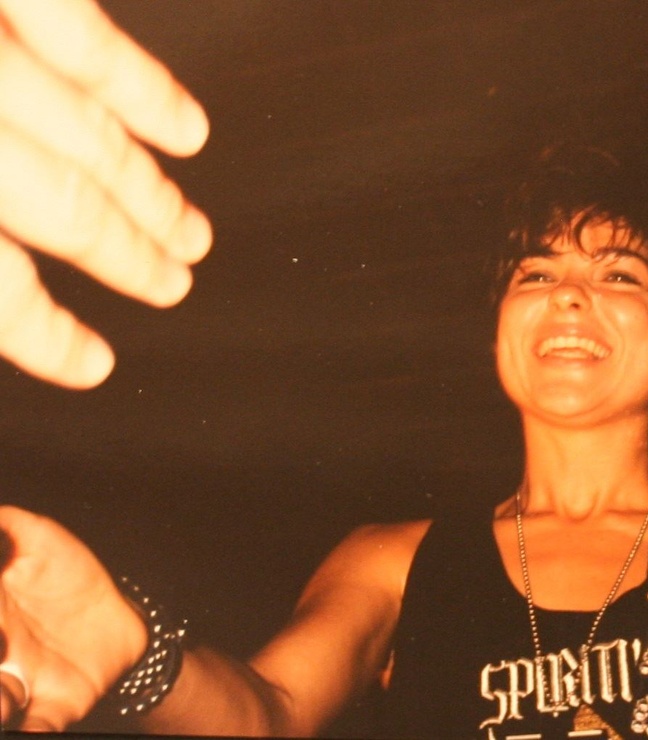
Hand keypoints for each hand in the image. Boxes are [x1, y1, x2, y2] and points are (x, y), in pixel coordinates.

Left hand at [0, 0, 210, 388]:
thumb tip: (0, 283)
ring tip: (189, 231)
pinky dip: (143, 93)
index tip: (87, 365)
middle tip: (169, 284)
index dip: (45, 336)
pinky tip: (186, 132)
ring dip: (150, 194)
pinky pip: (81, 41)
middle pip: (64, 212)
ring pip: (89, 140)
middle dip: (126, 257)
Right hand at [0, 506, 146, 730]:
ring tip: (5, 701)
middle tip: (3, 639)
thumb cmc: (71, 579)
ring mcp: (21, 683)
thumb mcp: (43, 542)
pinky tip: (31, 728)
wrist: (122, 619)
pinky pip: (39, 726)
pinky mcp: (54, 706)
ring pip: (0, 700)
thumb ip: (14, 526)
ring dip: (0, 702)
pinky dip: (35, 730)